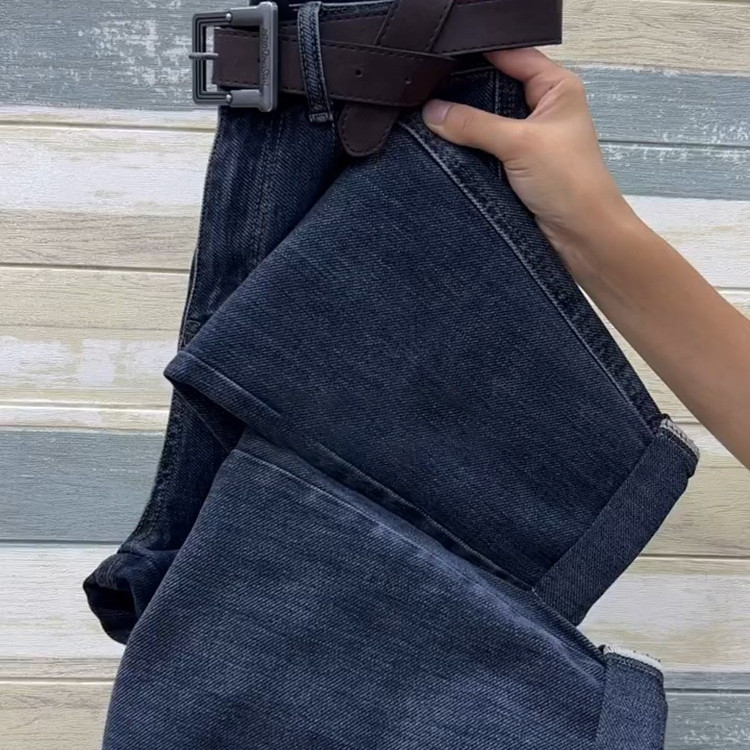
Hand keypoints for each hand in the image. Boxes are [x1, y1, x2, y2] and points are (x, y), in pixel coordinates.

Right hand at [422, 48, 633, 268]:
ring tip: (423, 116)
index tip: (438, 60)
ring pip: (485, 120)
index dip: (476, 54)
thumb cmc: (570, 183)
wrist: (582, 238)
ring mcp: (527, 139)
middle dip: (462, 90)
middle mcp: (541, 108)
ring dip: (462, 124)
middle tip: (424, 90)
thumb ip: (473, 125)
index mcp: (556, 87)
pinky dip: (465, 149)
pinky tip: (438, 145)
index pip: (511, 55)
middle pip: (494, 86)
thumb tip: (431, 112)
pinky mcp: (514, 167)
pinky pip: (483, 149)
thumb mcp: (520, 144)